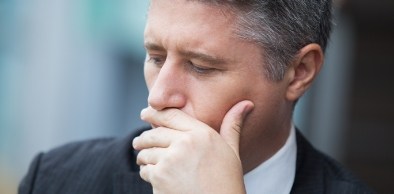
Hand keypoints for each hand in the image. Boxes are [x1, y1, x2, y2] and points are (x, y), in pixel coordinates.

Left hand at [133, 100, 253, 193]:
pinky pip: (145, 169)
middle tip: (138, 142)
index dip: (153, 113)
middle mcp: (185, 143)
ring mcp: (171, 160)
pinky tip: (152, 174)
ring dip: (143, 156)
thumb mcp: (232, 151)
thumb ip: (232, 126)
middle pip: (153, 134)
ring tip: (143, 159)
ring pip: (146, 152)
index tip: (145, 113)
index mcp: (201, 133)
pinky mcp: (160, 177)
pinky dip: (145, 172)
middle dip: (143, 138)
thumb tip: (247, 104)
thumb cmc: (228, 181)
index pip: (170, 115)